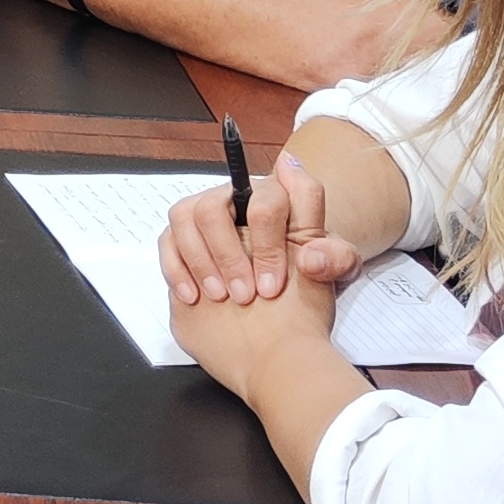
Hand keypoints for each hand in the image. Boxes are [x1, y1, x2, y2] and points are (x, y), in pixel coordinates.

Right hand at [161, 149, 356, 341]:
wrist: (278, 306)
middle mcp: (236, 199)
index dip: (271, 241)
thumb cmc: (304, 279)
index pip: (272, 197)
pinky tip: (194, 296)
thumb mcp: (335, 273)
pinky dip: (177, 269)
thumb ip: (336, 259)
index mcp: (276, 199)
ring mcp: (204, 215)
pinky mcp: (181, 238)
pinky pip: (167, 241)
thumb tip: (312, 256)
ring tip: (220, 296)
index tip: (275, 283)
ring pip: (186, 216)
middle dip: (230, 253)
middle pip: (217, 204)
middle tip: (247, 294)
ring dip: (201, 260)